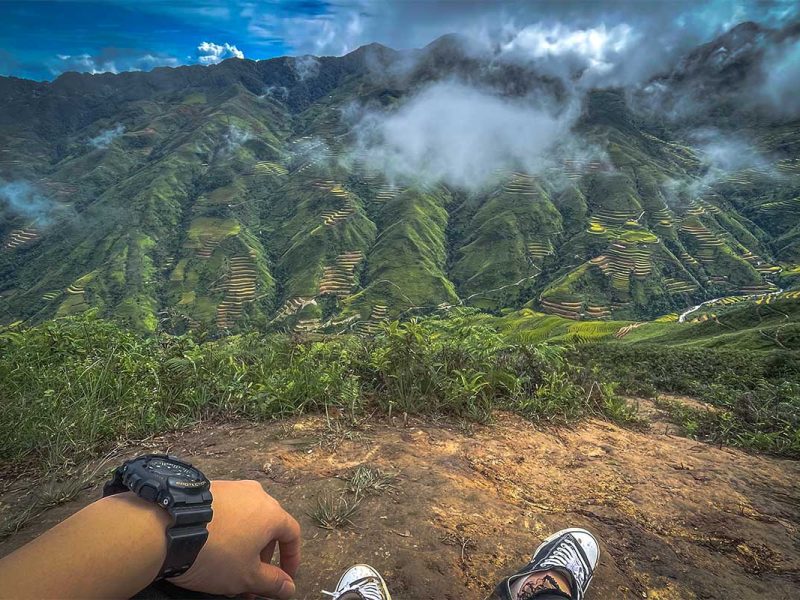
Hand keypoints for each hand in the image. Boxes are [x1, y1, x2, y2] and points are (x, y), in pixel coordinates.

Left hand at [169, 480, 300, 598]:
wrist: (168, 528)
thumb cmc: (215, 552)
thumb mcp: (247, 576)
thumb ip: (272, 582)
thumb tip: (289, 587)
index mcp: (272, 513)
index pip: (292, 534)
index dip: (291, 558)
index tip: (284, 577)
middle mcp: (255, 494)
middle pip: (268, 527)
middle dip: (263, 556)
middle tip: (251, 579)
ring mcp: (231, 488)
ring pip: (246, 519)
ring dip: (243, 544)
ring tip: (228, 567)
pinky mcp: (209, 489)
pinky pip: (226, 512)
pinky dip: (226, 530)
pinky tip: (212, 547)